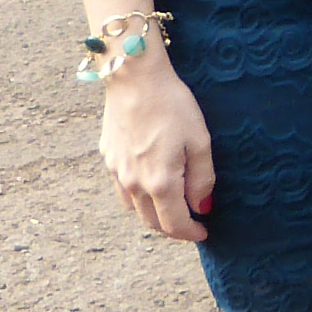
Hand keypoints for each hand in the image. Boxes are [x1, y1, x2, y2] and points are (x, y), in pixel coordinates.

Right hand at [99, 57, 214, 241]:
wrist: (134, 78)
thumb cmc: (172, 105)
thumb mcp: (199, 141)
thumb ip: (201, 179)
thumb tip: (201, 207)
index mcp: (159, 182)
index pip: (174, 224)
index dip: (190, 233)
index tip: (203, 233)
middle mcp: (133, 183)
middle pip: (152, 222)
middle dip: (173, 228)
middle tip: (190, 223)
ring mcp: (116, 172)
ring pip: (134, 209)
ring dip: (154, 215)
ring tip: (172, 206)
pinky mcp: (108, 158)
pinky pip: (123, 190)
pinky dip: (138, 197)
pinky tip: (150, 184)